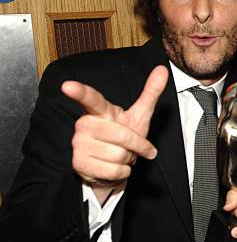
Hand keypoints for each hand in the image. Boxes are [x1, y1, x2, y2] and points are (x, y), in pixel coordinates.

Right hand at [61, 65, 167, 201]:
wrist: (112, 165)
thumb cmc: (124, 136)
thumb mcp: (139, 115)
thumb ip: (150, 92)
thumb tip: (163, 69)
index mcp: (99, 110)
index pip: (90, 99)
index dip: (79, 92)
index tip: (68, 86)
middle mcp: (85, 125)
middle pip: (122, 136)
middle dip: (137, 145)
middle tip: (134, 147)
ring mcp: (79, 144)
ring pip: (119, 155)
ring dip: (128, 160)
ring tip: (121, 156)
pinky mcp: (78, 164)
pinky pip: (113, 171)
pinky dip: (122, 172)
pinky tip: (114, 167)